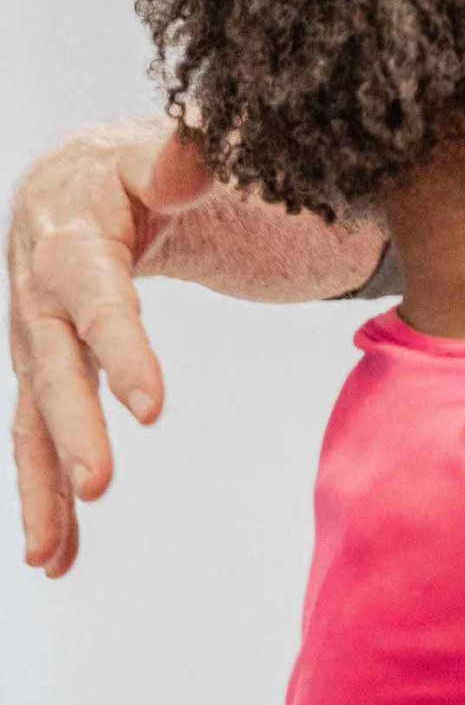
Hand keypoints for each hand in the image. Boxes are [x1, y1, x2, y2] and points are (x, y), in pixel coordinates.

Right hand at [8, 120, 211, 575]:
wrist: (73, 180)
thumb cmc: (130, 164)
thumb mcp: (157, 149)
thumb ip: (182, 154)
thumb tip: (191, 158)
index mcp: (69, 241)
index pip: (97, 300)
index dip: (121, 351)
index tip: (151, 409)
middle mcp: (38, 299)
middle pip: (53, 370)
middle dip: (72, 431)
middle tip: (100, 486)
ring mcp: (34, 341)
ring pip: (33, 419)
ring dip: (42, 487)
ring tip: (52, 554)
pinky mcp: (44, 372)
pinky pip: (40, 436)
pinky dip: (46, 494)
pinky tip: (57, 552)